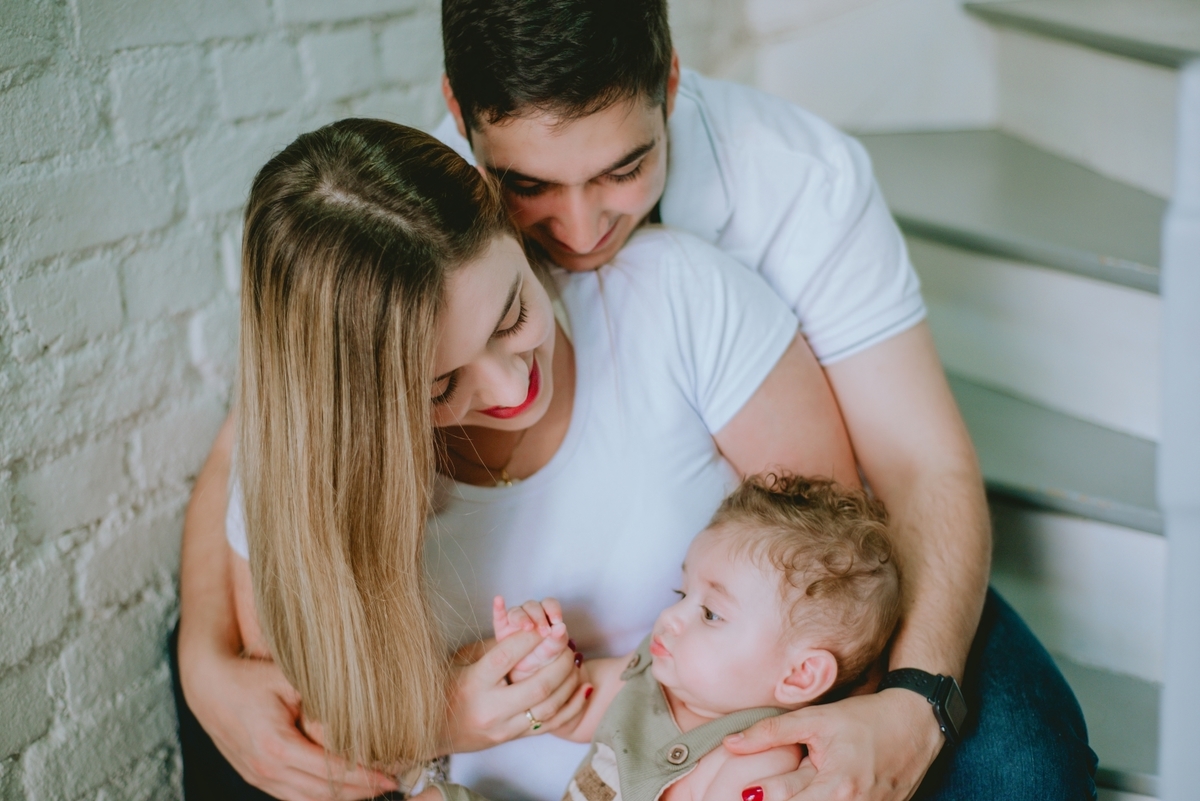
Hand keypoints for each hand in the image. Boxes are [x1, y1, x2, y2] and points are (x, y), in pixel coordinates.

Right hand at [185, 653, 397, 800]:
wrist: (208, 686)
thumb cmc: (251, 677)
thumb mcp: (289, 680)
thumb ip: (322, 701)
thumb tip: (361, 719)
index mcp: (277, 747)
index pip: (332, 772)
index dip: (365, 776)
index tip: (391, 775)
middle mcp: (267, 770)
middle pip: (324, 793)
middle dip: (361, 791)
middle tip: (392, 782)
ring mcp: (260, 778)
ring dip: (343, 798)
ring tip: (374, 787)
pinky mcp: (257, 778)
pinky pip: (294, 797)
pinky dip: (321, 795)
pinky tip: (343, 787)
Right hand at [444, 628, 589, 752]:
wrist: (433, 733)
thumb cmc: (444, 689)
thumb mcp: (457, 662)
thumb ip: (489, 646)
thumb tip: (523, 626)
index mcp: (472, 684)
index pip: (506, 658)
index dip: (529, 639)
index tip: (544, 625)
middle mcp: (490, 709)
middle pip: (537, 685)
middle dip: (559, 659)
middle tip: (567, 639)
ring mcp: (504, 728)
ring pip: (548, 707)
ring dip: (569, 681)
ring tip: (575, 658)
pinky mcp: (513, 738)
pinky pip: (551, 724)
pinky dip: (572, 705)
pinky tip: (583, 687)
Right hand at [492, 596, 570, 681]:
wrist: (525, 677)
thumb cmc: (542, 659)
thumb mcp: (553, 652)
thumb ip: (558, 639)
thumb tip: (562, 627)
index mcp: (545, 615)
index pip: (549, 604)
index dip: (553, 609)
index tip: (557, 621)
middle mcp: (529, 615)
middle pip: (532, 606)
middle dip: (538, 616)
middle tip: (544, 631)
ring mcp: (513, 621)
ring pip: (516, 611)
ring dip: (522, 617)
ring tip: (527, 627)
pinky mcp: (500, 629)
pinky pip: (499, 616)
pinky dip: (498, 608)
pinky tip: (499, 600)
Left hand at [723, 689, 943, 800]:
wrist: (917, 723)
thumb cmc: (865, 719)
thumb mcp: (816, 719)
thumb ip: (771, 733)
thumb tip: (730, 743)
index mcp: (838, 788)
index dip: (761, 799)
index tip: (742, 795)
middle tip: (751, 796)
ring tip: (775, 795)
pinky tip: (811, 793)